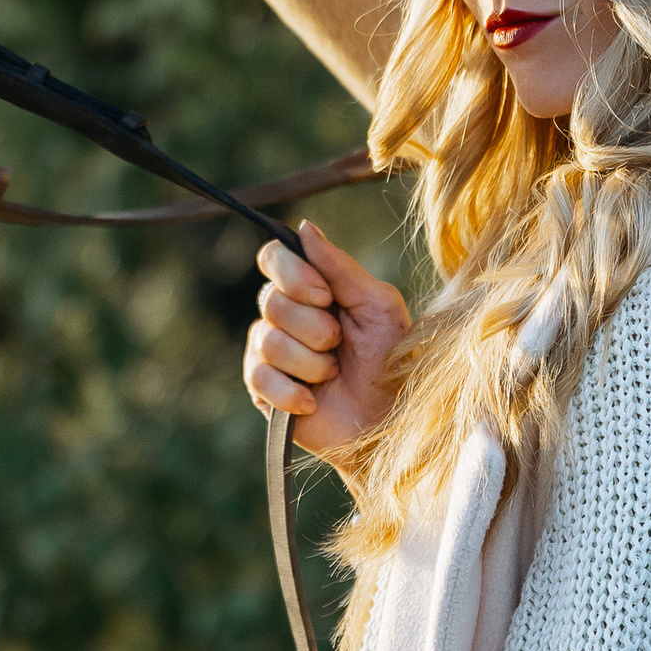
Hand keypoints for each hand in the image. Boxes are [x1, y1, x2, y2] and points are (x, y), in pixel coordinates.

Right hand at [243, 220, 409, 469]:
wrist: (389, 424)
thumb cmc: (392, 362)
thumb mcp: (379, 307)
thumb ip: (341, 268)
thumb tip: (304, 226)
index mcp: (311, 289)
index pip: (273, 257)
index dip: (294, 274)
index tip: (326, 297)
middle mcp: (284, 315)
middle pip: (270, 300)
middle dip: (314, 327)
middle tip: (340, 345)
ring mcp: (268, 352)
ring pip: (266, 340)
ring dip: (310, 363)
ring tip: (333, 376)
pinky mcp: (262, 390)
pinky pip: (258, 377)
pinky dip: (291, 392)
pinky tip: (312, 403)